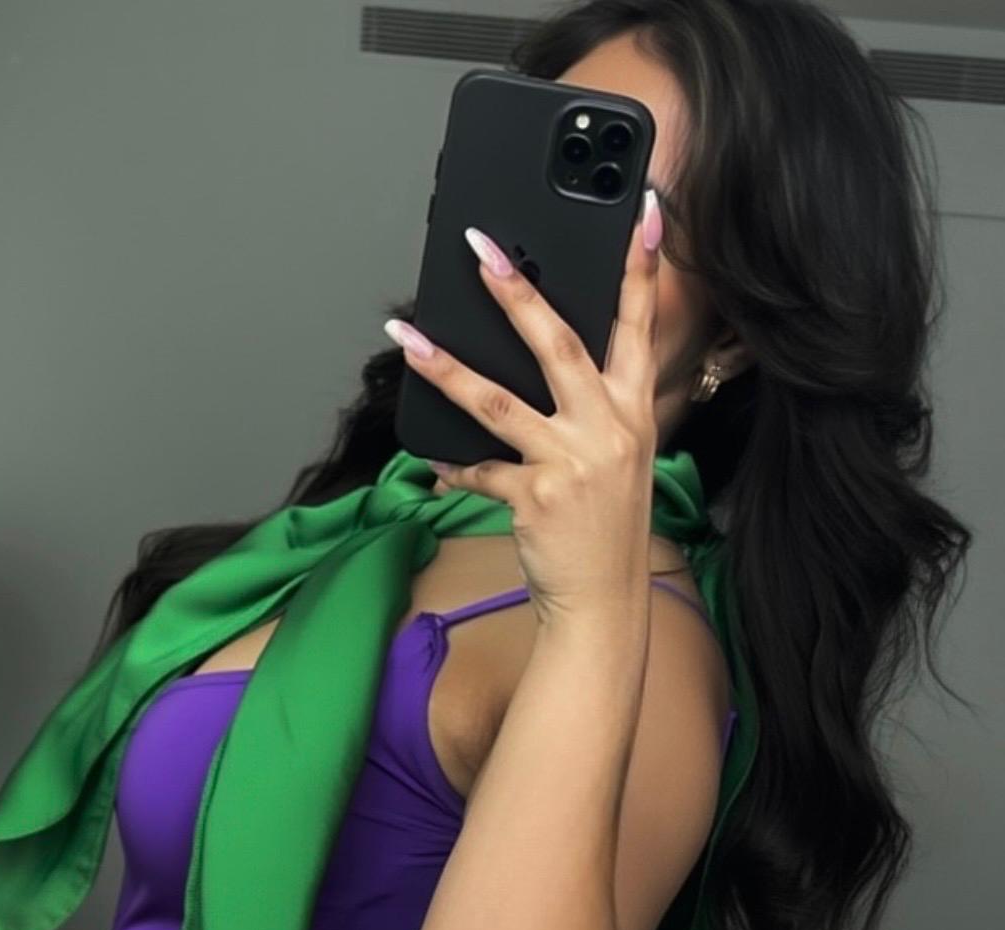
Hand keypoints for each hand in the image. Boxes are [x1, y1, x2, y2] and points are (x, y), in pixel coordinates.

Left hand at [385, 191, 662, 624]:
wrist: (604, 598)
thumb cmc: (606, 526)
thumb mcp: (618, 458)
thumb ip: (592, 408)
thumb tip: (536, 364)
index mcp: (632, 411)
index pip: (640, 325)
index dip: (643, 266)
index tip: (645, 209)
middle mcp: (607, 428)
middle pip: (559, 344)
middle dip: (517, 291)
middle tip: (482, 248)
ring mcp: (571, 462)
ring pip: (497, 401)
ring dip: (446, 367)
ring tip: (406, 337)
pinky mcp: (534, 498)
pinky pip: (478, 469)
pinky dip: (451, 466)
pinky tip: (431, 461)